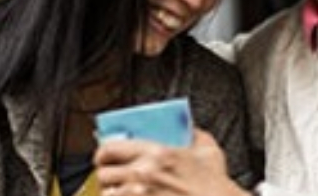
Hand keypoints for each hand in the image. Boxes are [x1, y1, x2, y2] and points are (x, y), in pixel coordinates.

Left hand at [94, 129, 247, 195]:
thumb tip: (188, 127)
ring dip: (111, 193)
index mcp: (156, 154)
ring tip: (119, 191)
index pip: (111, 148)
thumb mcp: (209, 151)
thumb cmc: (214, 185)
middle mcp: (143, 176)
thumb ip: (195, 135)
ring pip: (107, 195)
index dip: (103, 152)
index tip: (104, 155)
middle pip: (103, 174)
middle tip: (111, 175)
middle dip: (105, 175)